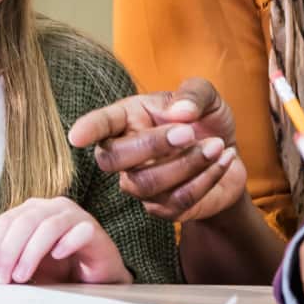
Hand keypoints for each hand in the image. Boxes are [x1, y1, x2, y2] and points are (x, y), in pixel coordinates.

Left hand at [0, 197, 130, 284]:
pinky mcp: (94, 231)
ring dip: (31, 252)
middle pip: (25, 220)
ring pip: (49, 225)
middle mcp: (54, 207)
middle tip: (3, 279)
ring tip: (22, 276)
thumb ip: (10, 264)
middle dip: (9, 251)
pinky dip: (67, 242)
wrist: (94, 281)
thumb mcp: (28, 267)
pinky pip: (80, 231)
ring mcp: (76, 216)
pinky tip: (58, 256)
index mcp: (34, 211)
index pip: (7, 220)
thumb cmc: (59, 271)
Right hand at [68, 78, 245, 221]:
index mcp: (130, 119)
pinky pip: (177, 200)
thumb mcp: (207, 98)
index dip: (89, 129)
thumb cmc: (206, 121)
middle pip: (114, 159)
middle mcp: (127, 152)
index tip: (77, 135)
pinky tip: (224, 159)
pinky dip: (207, 178)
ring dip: (188, 163)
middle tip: (189, 132)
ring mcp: (140, 184)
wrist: (227, 155)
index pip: (102, 123)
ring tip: (217, 145)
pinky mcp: (163, 208)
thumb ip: (195, 95)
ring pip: (147, 183)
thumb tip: (180, 113)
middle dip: (152, 145)